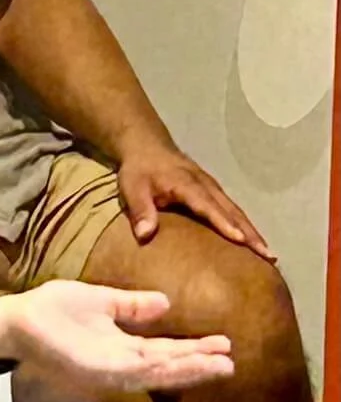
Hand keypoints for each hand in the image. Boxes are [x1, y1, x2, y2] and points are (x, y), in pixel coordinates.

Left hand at [0, 282, 233, 394]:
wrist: (14, 319)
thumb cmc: (51, 310)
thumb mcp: (100, 301)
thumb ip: (131, 305)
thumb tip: (166, 303)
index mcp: (121, 346)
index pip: (165, 351)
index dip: (194, 349)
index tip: (224, 343)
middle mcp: (119, 363)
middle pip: (167, 367)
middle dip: (199, 365)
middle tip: (233, 362)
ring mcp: (107, 370)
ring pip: (157, 373)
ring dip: (188, 370)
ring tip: (219, 365)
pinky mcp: (94, 370)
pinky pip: (132, 371)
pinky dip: (159, 370)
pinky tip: (180, 365)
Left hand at [117, 140, 272, 259]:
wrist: (147, 146)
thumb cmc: (139, 170)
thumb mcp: (132, 188)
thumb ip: (140, 210)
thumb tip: (145, 235)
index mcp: (187, 185)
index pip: (208, 206)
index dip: (224, 223)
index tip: (240, 240)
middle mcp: (206, 186)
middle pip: (231, 210)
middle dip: (250, 233)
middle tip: (268, 255)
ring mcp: (212, 188)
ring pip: (236, 211)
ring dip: (253, 231)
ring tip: (268, 255)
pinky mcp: (214, 191)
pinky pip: (233, 210)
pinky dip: (245, 226)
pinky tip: (253, 242)